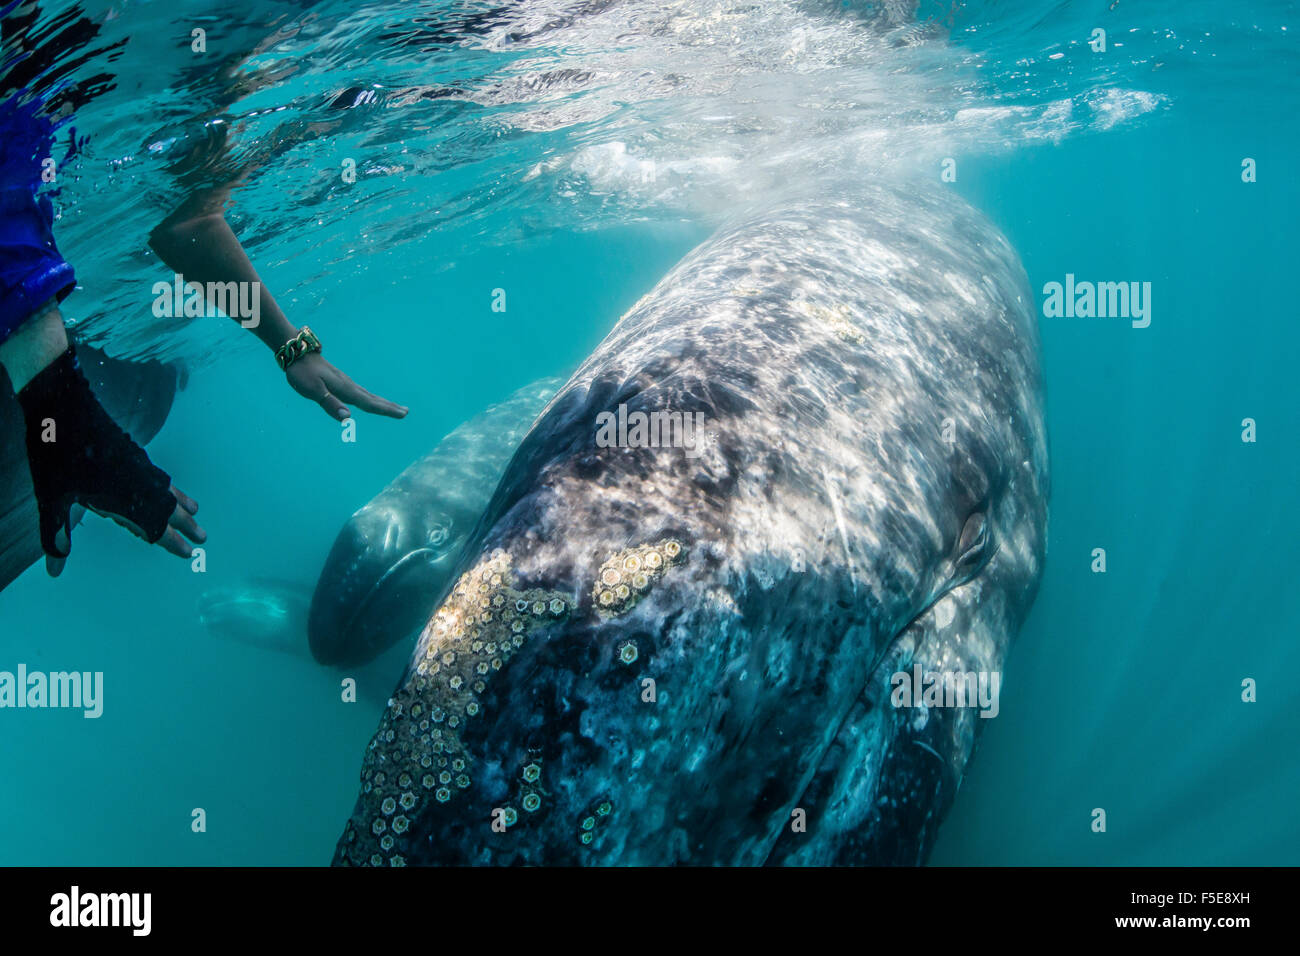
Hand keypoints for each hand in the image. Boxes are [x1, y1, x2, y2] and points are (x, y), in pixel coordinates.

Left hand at [16, 346, 207, 575]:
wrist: (63, 406)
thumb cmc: (56, 454)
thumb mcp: (51, 499)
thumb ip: (55, 534)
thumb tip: (55, 569)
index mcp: (122, 497)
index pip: (154, 527)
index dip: (171, 542)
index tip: (188, 553)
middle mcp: (137, 482)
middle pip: (169, 509)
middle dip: (186, 525)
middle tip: (203, 537)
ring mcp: (137, 465)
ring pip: (167, 489)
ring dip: (182, 503)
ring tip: (196, 510)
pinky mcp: (132, 451)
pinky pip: (158, 475)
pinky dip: (168, 486)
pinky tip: (167, 486)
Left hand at [284, 352, 407, 420]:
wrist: (297, 352)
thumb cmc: (302, 372)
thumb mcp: (313, 390)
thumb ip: (329, 403)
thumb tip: (347, 417)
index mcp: (345, 390)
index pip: (369, 404)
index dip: (386, 410)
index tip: (403, 414)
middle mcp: (349, 386)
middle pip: (373, 399)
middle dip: (389, 407)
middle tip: (406, 412)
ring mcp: (345, 383)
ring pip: (368, 395)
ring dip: (382, 403)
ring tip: (394, 408)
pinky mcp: (339, 381)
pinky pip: (360, 393)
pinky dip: (370, 398)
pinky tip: (369, 400)